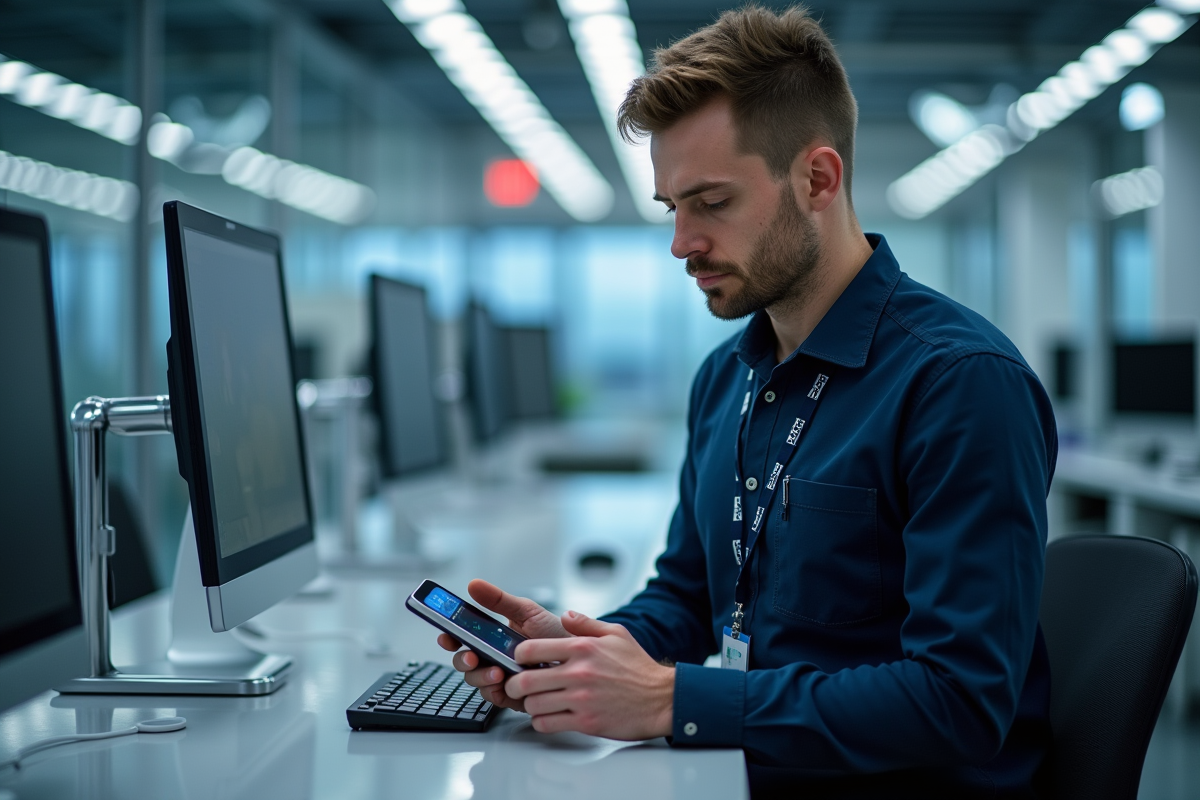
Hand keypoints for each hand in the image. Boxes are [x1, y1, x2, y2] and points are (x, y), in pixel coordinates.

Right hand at [436, 579, 569, 711]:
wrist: (583, 656)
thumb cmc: (556, 633)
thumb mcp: (527, 612)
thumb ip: (499, 600)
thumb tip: (473, 584)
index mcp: (494, 636)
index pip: (464, 638)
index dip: (450, 637)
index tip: (445, 635)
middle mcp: (494, 657)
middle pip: (465, 662)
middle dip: (462, 660)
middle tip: (471, 657)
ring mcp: (502, 677)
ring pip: (476, 681)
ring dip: (480, 676)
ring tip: (496, 671)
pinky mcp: (513, 695)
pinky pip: (494, 697)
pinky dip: (495, 691)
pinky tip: (504, 682)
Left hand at [504, 611, 673, 740]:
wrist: (662, 699)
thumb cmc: (640, 668)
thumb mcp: (617, 634)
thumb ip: (586, 624)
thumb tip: (565, 615)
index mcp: (583, 648)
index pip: (530, 648)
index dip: (518, 655)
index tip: (521, 660)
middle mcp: (579, 673)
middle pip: (524, 680)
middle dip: (515, 684)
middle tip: (518, 685)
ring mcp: (581, 700)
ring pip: (532, 705)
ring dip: (529, 704)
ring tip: (536, 701)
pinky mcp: (585, 722)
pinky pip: (547, 724)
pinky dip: (542, 722)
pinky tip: (549, 716)